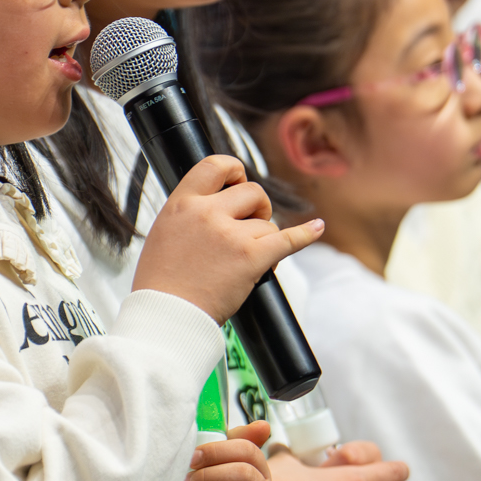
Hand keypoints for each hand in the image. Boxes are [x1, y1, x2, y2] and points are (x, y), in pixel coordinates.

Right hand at [134, 155, 322, 323]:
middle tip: (250, 228)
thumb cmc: (163, 283)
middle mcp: (207, 213)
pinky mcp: (251, 258)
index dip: (234, 171)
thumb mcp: (165, 232)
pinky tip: (317, 228)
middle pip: (252, 192)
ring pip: (267, 224)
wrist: (167, 315)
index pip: (215, 165)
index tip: (239, 183)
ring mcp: (230, 235)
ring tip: (247, 263)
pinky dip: (306, 234)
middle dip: (258, 208)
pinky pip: (288, 239)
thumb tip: (219, 204)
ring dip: (264, 241)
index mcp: (182, 203)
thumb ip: (191, 214)